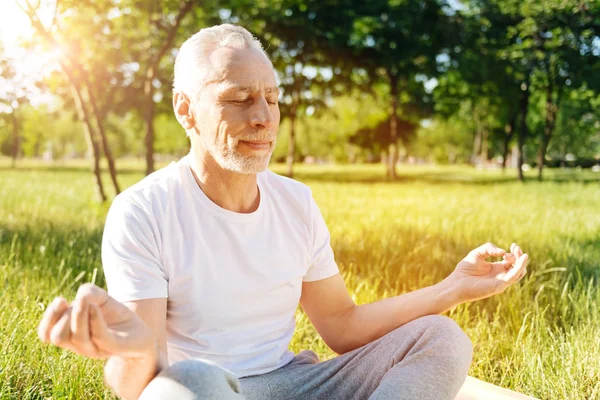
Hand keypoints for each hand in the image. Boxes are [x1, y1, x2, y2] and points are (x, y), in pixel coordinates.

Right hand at [38, 283, 156, 359]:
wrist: (140, 332)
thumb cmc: (115, 315)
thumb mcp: (101, 298)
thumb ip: (88, 292)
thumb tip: (82, 296)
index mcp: (71, 334)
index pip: (46, 334)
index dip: (48, 319)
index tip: (61, 300)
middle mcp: (79, 344)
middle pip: (58, 336)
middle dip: (64, 316)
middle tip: (80, 302)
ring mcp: (96, 349)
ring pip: (77, 337)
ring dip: (80, 315)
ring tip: (91, 303)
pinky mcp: (114, 347)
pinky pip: (100, 336)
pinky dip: (95, 319)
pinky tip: (96, 307)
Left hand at [447, 242, 528, 302]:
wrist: (457, 283)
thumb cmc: (465, 270)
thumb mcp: (477, 254)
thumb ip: (489, 248)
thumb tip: (503, 252)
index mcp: (496, 269)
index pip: (511, 261)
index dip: (514, 253)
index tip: (513, 245)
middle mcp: (501, 276)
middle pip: (517, 266)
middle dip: (519, 256)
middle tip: (516, 247)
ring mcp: (501, 281)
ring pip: (519, 272)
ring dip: (522, 262)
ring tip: (520, 252)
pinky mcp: (500, 285)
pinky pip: (513, 276)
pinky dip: (519, 267)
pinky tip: (521, 258)